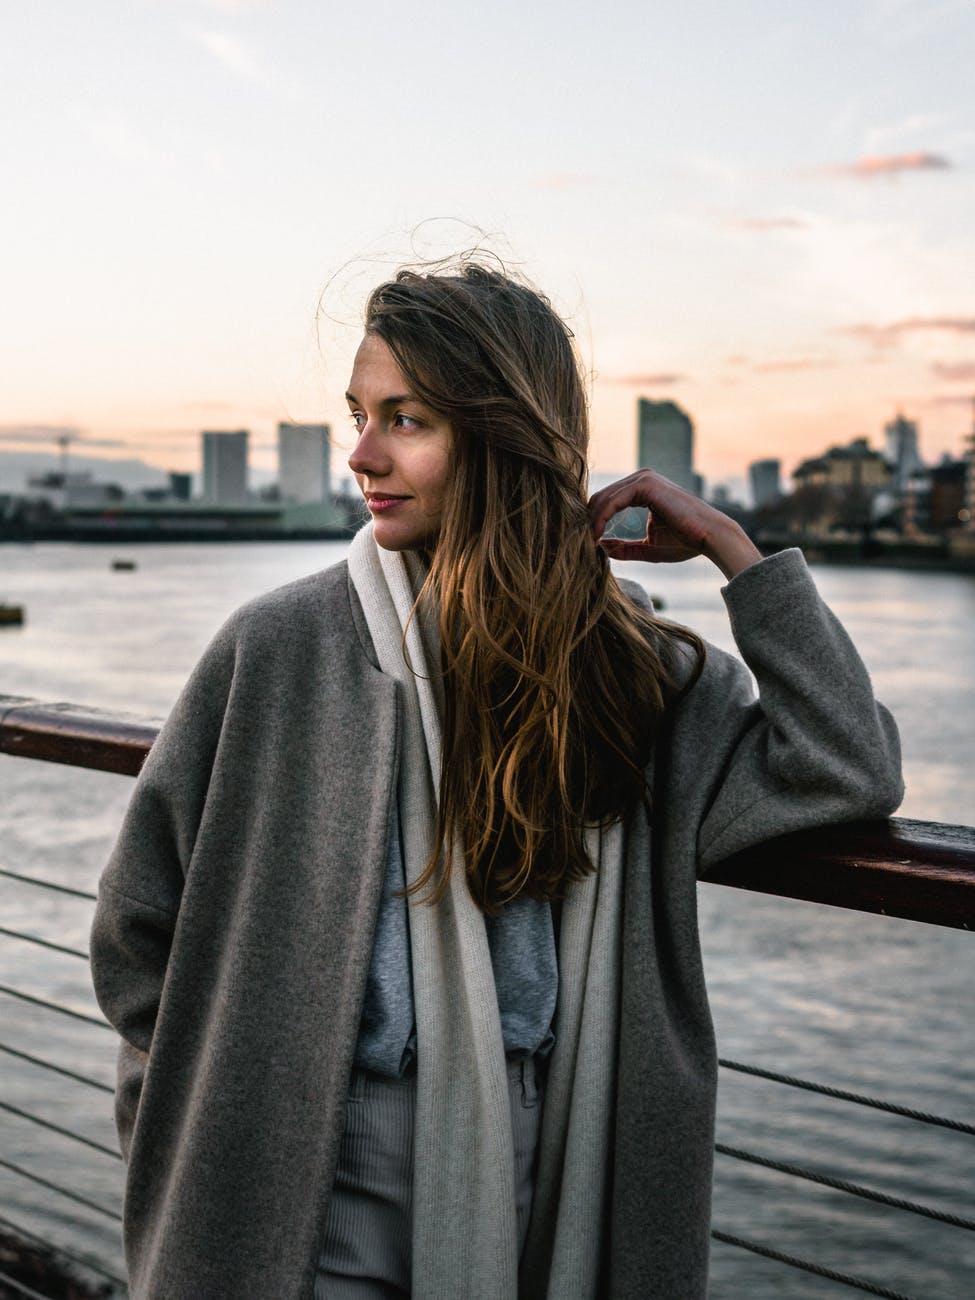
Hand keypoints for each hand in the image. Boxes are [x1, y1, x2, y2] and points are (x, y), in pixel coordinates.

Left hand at [588, 469, 761, 579]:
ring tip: (587, 544)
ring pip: (603, 499)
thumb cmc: (685, 542)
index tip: (585, 546)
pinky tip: (596, 536)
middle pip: (600, 498)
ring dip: (591, 523)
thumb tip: (600, 549)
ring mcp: (643, 478)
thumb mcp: (647, 548)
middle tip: (580, 546)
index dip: (592, 524)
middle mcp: (641, 479)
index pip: (606, 502)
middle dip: (587, 522)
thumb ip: (623, 548)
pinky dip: (601, 519)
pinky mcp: (646, 484)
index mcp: (641, 489)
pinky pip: (612, 501)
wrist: (710, 537)